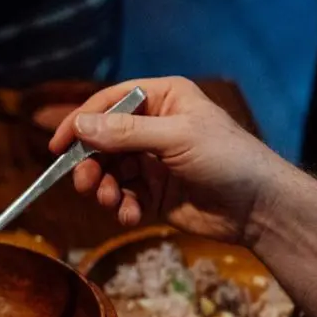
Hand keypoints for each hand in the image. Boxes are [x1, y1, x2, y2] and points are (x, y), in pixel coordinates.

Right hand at [49, 76, 290, 244]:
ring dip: (105, 189)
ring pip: (108, 172)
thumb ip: (125, 133)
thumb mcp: (176, 138)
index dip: (81, 122)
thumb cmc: (226, 159)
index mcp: (162, 100)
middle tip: (85, 184)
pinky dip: (121, 208)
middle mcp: (153, 127)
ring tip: (113, 203)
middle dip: (91, 164)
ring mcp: (152, 162)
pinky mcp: (153, 194)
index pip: (109, 103)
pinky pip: (123, 197)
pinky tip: (132, 216)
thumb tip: (79, 126)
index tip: (58, 146)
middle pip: (102, 141)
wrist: (258, 208)